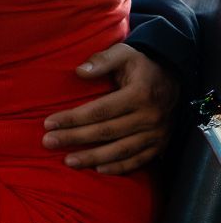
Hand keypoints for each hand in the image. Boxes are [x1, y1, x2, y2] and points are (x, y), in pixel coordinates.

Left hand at [42, 44, 177, 174]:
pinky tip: (99, 170)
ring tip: (68, 161)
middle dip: (75, 138)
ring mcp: (157, 133)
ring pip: (121, 150)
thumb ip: (102, 60)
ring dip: (93, 157)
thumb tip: (79, 71)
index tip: (48, 123)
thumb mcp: (123, 53)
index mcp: (139, 94)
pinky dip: (119, 167)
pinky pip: (139, 160)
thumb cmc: (140, 65)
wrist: (173, 76)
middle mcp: (150, 116)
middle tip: (49, 142)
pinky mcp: (161, 144)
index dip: (73, 118)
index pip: (100, 110)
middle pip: (106, 131)